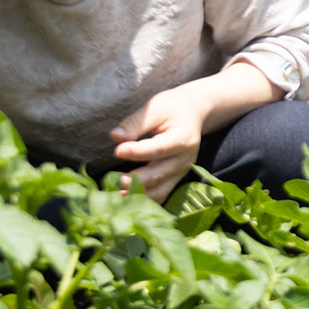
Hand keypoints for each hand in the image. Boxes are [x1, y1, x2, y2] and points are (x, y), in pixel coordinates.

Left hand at [110, 84, 210, 203]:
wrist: (193, 114)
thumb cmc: (171, 108)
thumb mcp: (155, 108)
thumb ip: (135, 123)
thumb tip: (115, 137)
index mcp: (182, 138)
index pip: (159, 149)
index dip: (138, 152)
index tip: (118, 151)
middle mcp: (185, 159)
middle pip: (159, 173)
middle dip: (136, 179)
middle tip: (115, 180)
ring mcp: (181, 172)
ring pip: (160, 190)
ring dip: (138, 194)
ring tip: (116, 193)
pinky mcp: (175, 179)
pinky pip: (160, 195)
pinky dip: (144, 200)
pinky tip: (126, 198)